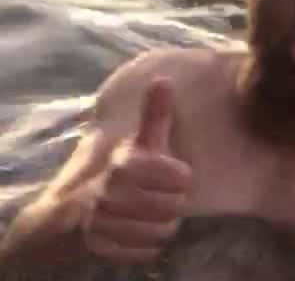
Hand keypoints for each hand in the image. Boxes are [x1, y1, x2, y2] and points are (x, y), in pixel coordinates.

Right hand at [83, 77, 190, 263]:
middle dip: (173, 204)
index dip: (181, 178)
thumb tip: (164, 79)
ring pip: (161, 232)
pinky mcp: (99, 246)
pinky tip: (139, 232)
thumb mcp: (143, 142)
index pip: (177, 176)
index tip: (177, 175)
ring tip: (151, 214)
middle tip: (163, 197)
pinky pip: (145, 253)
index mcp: (123, 164)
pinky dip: (147, 246)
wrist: (77, 209)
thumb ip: (156, 114)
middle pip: (173, 208)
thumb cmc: (126, 171)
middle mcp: (108, 192)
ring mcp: (101, 221)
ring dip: (162, 225)